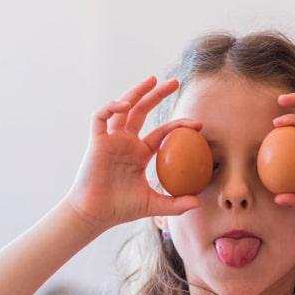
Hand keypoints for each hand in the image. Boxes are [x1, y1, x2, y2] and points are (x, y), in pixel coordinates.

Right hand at [64, 76, 201, 231]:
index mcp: (139, 154)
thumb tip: (199, 203)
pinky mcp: (96, 141)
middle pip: (142, 111)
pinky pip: (101, 117)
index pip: (162, 132)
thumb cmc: (120, 209)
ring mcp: (111, 140)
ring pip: (123, 108)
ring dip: (136, 92)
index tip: (198, 124)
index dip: (179, 125)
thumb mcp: (153, 204)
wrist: (95, 214)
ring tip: (152, 79)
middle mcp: (126, 142)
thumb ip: (175, 204)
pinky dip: (112, 107)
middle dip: (157, 94)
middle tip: (175, 82)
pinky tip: (126, 104)